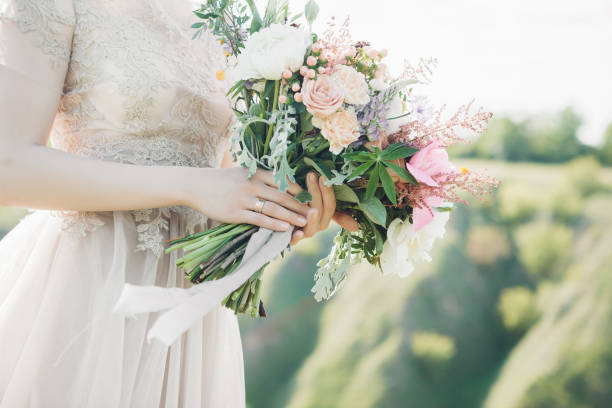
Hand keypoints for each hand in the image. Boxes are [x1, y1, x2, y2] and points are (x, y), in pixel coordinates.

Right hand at [184, 167, 310, 231]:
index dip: (299, 191)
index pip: (283, 181)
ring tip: (304, 222)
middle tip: (314, 213)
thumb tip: (283, 183)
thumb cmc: (223, 180)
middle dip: (300, 205)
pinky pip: (259, 219)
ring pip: (273, 208)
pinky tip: (285, 228)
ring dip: (291, 216)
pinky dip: (274, 224)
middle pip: (282, 195)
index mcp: (256, 173)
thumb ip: (261, 177)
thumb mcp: (243, 172)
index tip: (311, 198)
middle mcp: (252, 184)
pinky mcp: (236, 212)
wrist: (197, 186)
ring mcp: (244, 199)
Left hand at [290, 172, 359, 245]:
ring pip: (310, 226)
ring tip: (310, 208)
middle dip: (316, 193)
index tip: (323, 176)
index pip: (330, 204)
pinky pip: (294, 241)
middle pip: (320, 211)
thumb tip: (354, 212)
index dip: (327, 191)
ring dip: (312, 218)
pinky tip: (297, 232)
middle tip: (311, 176)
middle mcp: (317, 226)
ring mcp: (305, 234)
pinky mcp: (291, 241)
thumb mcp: (312, 197)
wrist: (279, 217)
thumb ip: (325, 195)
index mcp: (324, 216)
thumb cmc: (298, 203)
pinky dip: (296, 238)